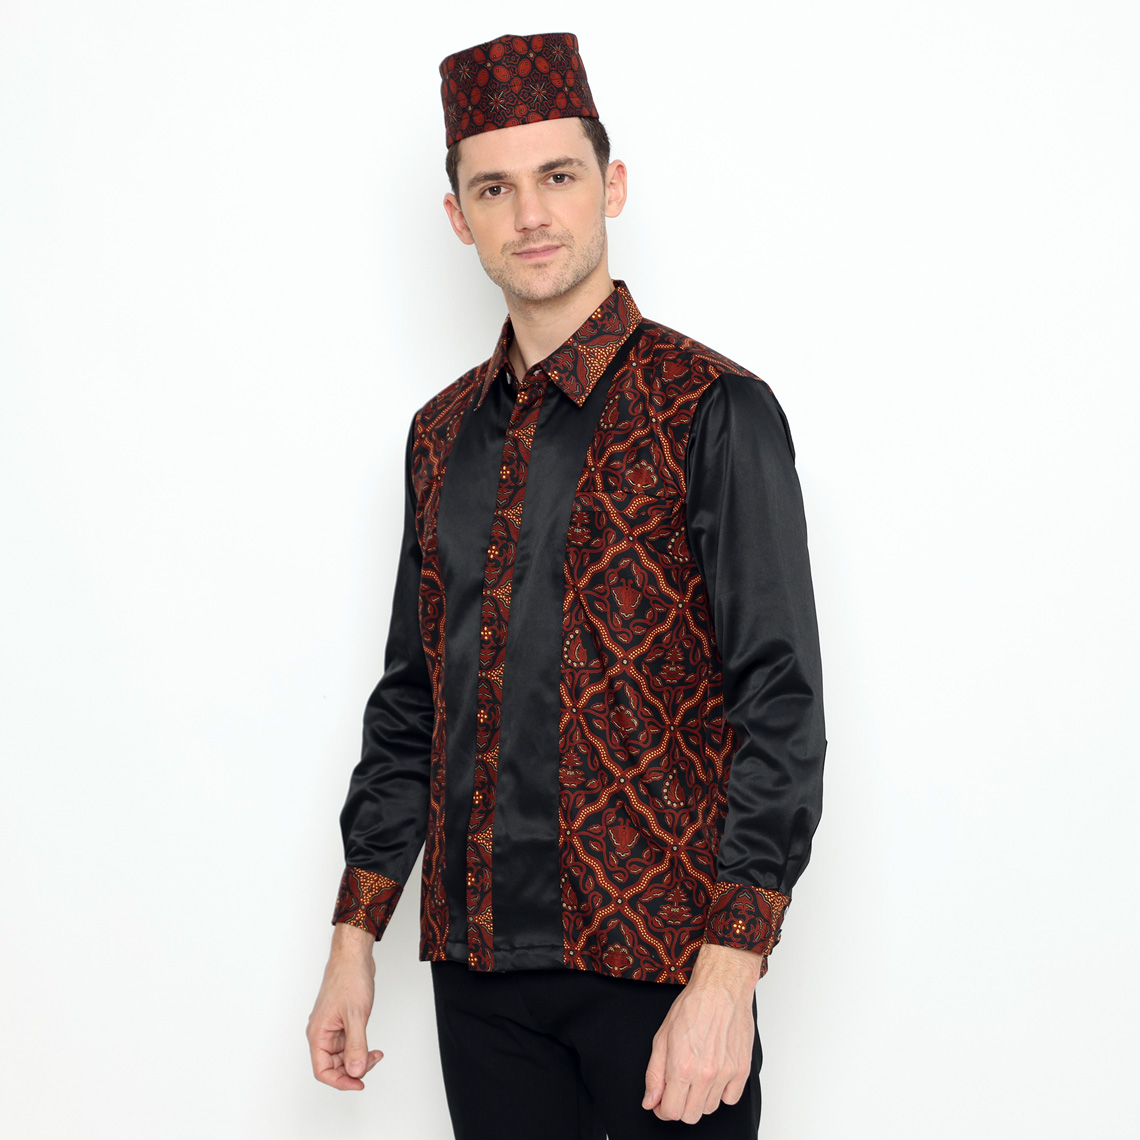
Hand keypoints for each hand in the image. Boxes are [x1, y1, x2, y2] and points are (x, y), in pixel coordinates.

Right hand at [306, 923, 384, 1089]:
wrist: (354, 956)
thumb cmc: (349, 978)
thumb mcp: (355, 1015)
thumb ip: (355, 1045)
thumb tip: (355, 1071)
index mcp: (318, 1034)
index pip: (323, 1070)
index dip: (340, 1081)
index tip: (358, 1083)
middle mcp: (322, 1032)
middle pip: (333, 1065)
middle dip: (353, 1068)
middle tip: (372, 1062)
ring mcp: (332, 1026)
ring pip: (342, 1055)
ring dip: (359, 1058)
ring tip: (375, 1054)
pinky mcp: (342, 1020)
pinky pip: (349, 1043)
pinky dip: (360, 1048)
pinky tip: (371, 1046)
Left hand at [642, 944, 762, 1122]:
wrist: (721, 989)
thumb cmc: (692, 1006)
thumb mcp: (662, 1036)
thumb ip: (654, 1073)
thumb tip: (650, 1100)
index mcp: (682, 1067)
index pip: (671, 1112)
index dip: (662, 1109)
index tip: (662, 1100)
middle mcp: (705, 1074)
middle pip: (690, 1116)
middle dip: (680, 1106)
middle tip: (678, 1088)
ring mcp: (726, 1073)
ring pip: (710, 1109)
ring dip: (700, 1098)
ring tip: (697, 1074)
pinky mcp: (742, 1070)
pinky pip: (730, 1098)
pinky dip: (721, 1092)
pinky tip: (714, 1074)